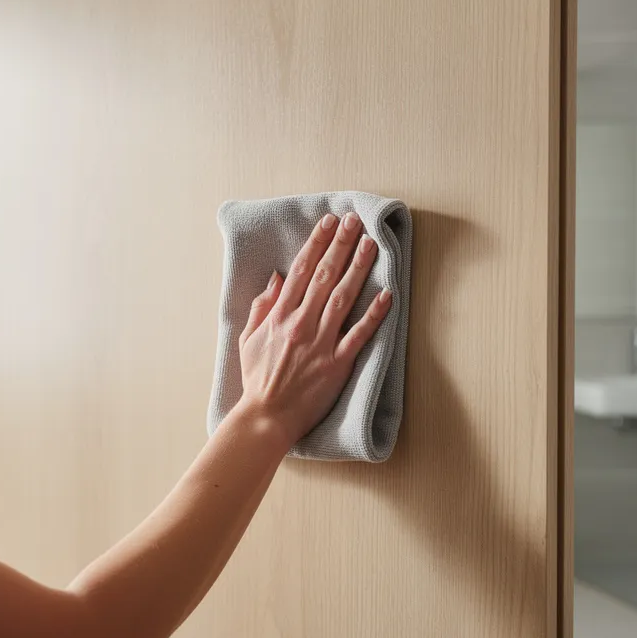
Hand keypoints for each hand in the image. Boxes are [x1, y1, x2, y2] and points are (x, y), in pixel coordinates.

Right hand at [233, 212, 391, 446]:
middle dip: (339, 244)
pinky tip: (388, 294)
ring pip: (343, 297)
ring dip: (358, 268)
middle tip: (353, 220)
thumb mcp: (248, 339)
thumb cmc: (256, 380)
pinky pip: (359, 334)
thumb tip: (276, 277)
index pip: (300, 271)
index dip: (316, 243)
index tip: (328, 223)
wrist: (266, 417)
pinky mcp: (337, 363)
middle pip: (324, 276)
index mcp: (279, 316)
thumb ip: (261, 306)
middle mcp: (300, 324)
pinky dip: (374, 314)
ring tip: (370, 244)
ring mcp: (320, 343)